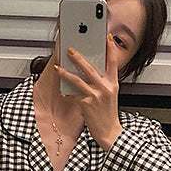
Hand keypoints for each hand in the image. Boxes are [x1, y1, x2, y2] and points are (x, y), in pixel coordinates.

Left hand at [54, 34, 123, 150]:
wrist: (109, 132)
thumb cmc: (108, 113)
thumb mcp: (111, 95)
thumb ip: (103, 82)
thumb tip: (91, 72)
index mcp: (113, 83)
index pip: (113, 62)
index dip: (110, 49)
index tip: (106, 38)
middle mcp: (105, 87)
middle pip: (91, 68)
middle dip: (79, 58)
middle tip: (70, 50)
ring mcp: (95, 95)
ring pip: (78, 79)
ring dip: (66, 73)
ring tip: (58, 68)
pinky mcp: (86, 104)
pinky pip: (73, 94)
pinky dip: (67, 93)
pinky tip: (62, 92)